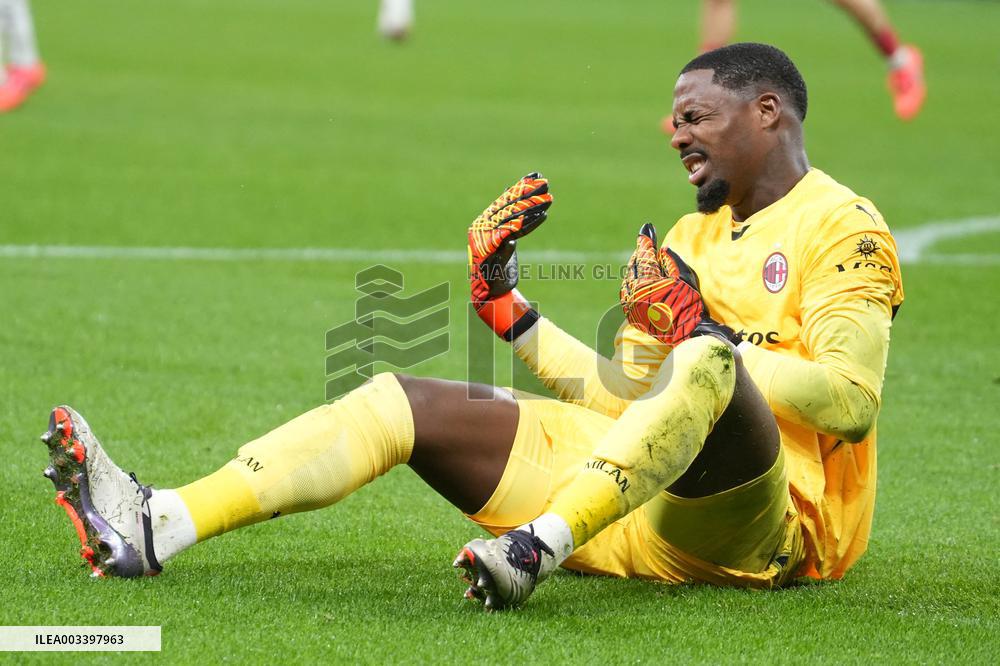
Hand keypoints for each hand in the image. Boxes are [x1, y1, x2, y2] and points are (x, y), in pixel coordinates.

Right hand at [468, 173, 551, 340]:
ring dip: (533, 208)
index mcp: (484, 222)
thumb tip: (509, 189)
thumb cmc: (497, 265)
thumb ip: (507, 216)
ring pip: (514, 219)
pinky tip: (542, 217)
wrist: (489, 294)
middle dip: (529, 194)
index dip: (521, 186)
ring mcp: (487, 241)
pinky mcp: (494, 254)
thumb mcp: (503, 236)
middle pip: (510, 206)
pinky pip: (514, 236)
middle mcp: (483, 229)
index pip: (506, 199)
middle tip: (547, 184)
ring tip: (550, 200)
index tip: (537, 175)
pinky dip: (527, 226)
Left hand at [620, 223, 737, 345]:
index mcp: (646, 282)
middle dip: (641, 254)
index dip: (646, 240)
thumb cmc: (690, 305)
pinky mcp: (632, 315)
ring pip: (629, 279)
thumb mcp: (684, 279)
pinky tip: (640, 280)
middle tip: (647, 243)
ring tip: (645, 261)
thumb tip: (661, 250)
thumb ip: (671, 262)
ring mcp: (631, 305)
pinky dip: (632, 283)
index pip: (644, 255)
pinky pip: (628, 293)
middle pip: (634, 266)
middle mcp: (634, 293)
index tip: (646, 228)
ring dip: (636, 268)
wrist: (687, 335)